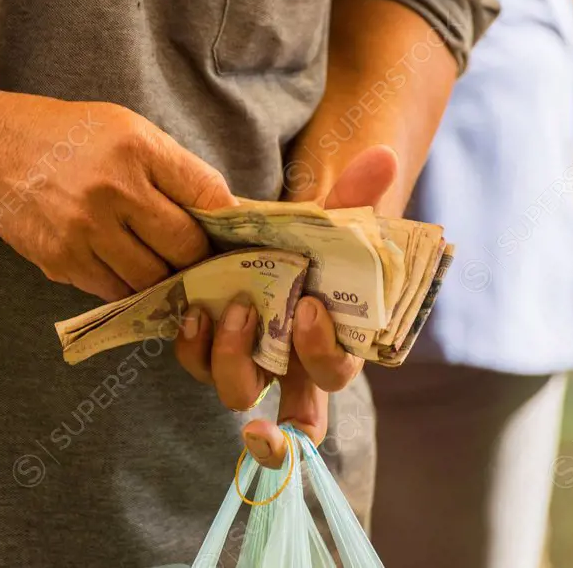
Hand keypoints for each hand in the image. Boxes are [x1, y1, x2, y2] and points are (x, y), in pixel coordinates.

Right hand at [0, 96, 237, 301]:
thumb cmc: (70, 138)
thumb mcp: (127, 130)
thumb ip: (173, 168)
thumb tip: (226, 213)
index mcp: (138, 148)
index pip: (209, 194)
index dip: (227, 221)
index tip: (231, 234)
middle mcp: (114, 190)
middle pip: (185, 247)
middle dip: (196, 257)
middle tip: (196, 258)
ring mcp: (85, 230)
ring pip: (151, 278)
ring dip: (162, 278)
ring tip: (160, 266)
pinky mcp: (62, 260)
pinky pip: (113, 290)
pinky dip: (125, 285)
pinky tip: (122, 268)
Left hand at [174, 145, 397, 466]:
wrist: (272, 229)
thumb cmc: (314, 235)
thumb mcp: (333, 214)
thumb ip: (356, 195)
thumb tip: (382, 159)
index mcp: (334, 342)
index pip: (336, 375)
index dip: (323, 354)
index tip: (309, 307)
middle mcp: (293, 365)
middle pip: (288, 412)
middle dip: (271, 397)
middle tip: (248, 324)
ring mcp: (251, 358)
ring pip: (236, 390)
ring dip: (225, 358)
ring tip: (219, 309)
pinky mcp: (211, 344)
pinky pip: (198, 362)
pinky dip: (192, 344)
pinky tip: (190, 311)